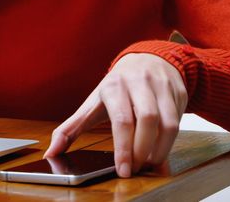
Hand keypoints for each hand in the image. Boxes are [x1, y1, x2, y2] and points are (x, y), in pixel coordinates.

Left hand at [44, 53, 187, 177]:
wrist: (149, 59)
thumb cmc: (118, 86)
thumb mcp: (93, 103)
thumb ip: (71, 128)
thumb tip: (51, 152)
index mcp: (113, 85)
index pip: (121, 119)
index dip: (123, 147)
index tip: (123, 170)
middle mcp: (139, 82)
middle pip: (147, 119)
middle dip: (142, 150)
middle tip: (135, 168)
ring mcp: (161, 85)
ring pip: (168, 122)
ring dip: (160, 149)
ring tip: (149, 163)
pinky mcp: (178, 92)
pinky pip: (179, 120)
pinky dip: (171, 141)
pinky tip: (160, 151)